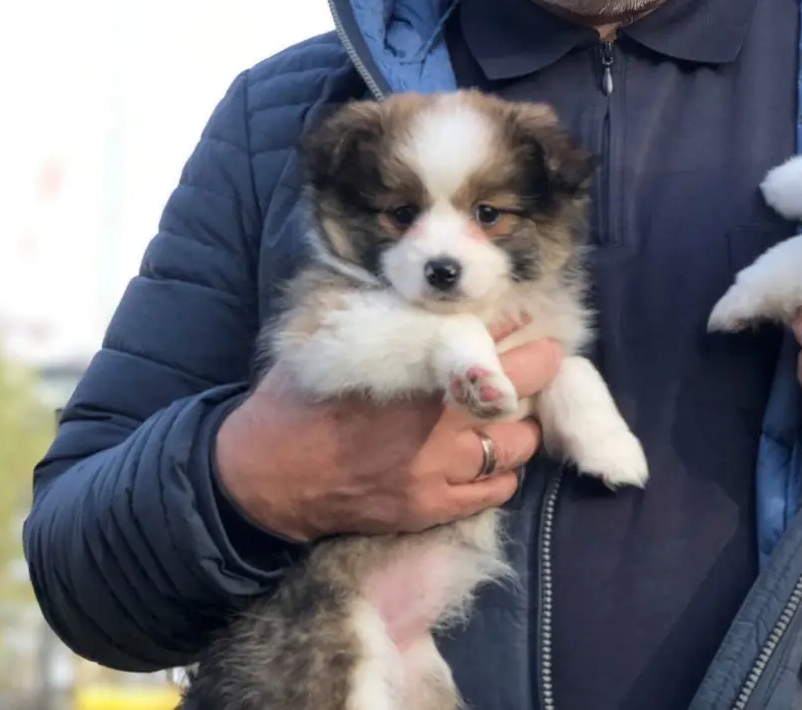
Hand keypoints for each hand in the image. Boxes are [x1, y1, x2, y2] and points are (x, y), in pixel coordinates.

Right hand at [214, 316, 563, 540]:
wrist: (263, 476)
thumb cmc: (301, 399)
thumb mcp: (343, 342)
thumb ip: (395, 323)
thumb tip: (435, 296)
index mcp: (417, 368)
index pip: (496, 336)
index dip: (520, 326)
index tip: (528, 321)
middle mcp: (439, 418)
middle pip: (526, 386)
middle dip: (538, 368)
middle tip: (536, 362)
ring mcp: (439, 467)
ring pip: (519, 444)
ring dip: (520, 426)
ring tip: (506, 415)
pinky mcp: (432, 507)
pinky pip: (497, 490)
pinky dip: (501, 472)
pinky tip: (486, 459)